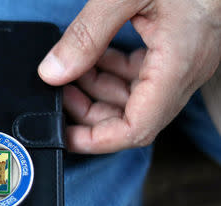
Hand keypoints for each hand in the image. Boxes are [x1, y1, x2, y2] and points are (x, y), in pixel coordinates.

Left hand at [39, 0, 220, 152]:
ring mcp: (180, 64)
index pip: (136, 129)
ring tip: (69, 72)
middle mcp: (183, 73)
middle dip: (90, 112)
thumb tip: (53, 73)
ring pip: (132, 99)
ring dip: (97, 91)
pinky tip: (92, 58)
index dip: (97, 140)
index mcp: (177, 65)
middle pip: (130, 117)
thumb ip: (86, 35)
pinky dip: (111, 73)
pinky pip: (139, 77)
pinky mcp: (174, 52)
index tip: (65, 136)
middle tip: (60, 92)